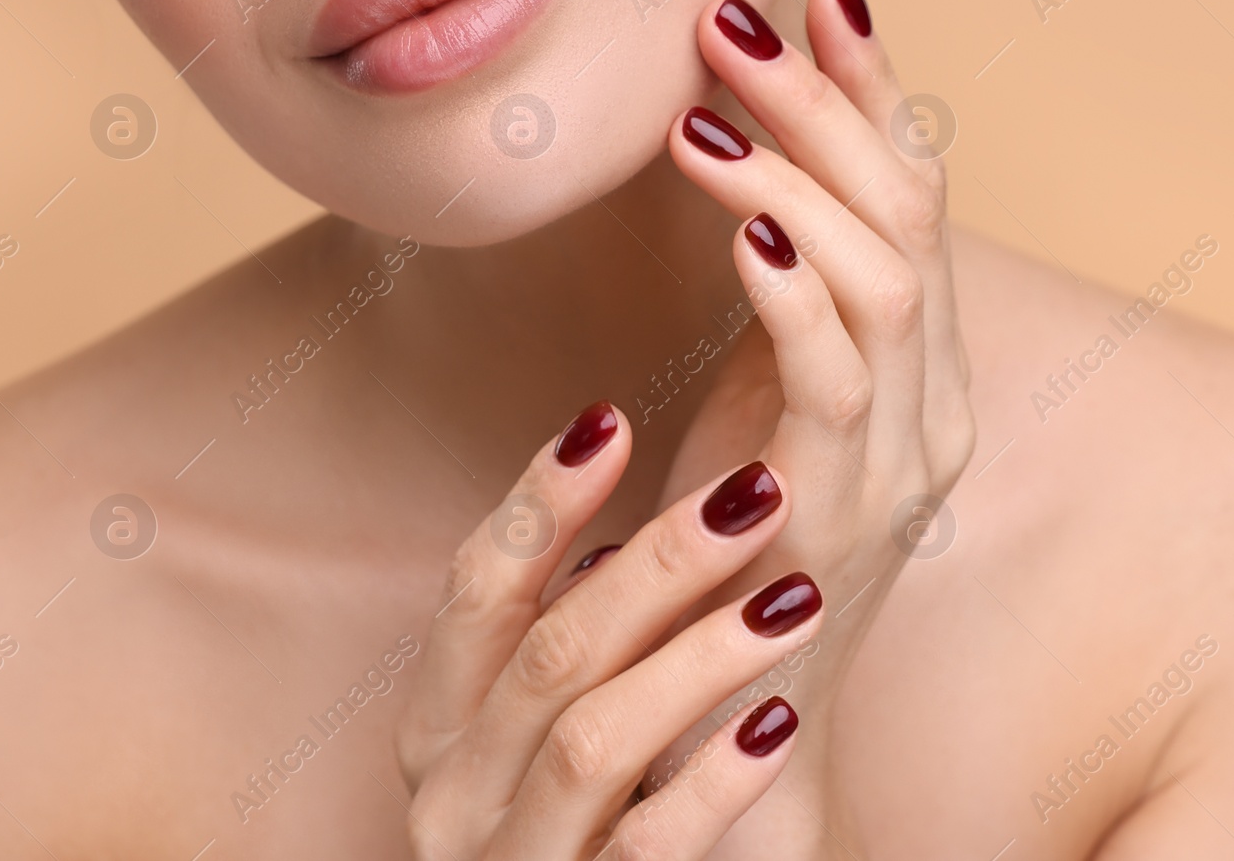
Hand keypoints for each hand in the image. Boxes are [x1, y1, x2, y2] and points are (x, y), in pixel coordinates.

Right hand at [394, 405, 824, 859]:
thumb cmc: (562, 823)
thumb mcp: (532, 726)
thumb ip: (565, 637)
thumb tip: (629, 525)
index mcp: (440, 724)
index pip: (474, 591)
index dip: (540, 503)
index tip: (613, 416)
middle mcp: (453, 791)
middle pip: (550, 653)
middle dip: (658, 563)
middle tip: (759, 489)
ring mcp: (509, 860)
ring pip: (593, 740)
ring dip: (698, 660)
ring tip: (793, 598)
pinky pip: (648, 847)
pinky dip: (713, 780)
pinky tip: (777, 722)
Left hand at [652, 0, 975, 850]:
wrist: (730, 692)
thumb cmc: (736, 526)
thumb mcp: (769, 386)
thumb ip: (789, 291)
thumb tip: (762, 173)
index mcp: (926, 364)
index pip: (916, 193)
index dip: (877, 89)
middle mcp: (935, 400)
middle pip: (908, 211)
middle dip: (828, 103)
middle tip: (736, 25)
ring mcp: (901, 456)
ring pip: (883, 277)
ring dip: (795, 178)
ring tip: (705, 113)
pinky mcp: (841, 506)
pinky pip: (836, 376)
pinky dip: (794, 290)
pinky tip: (742, 228)